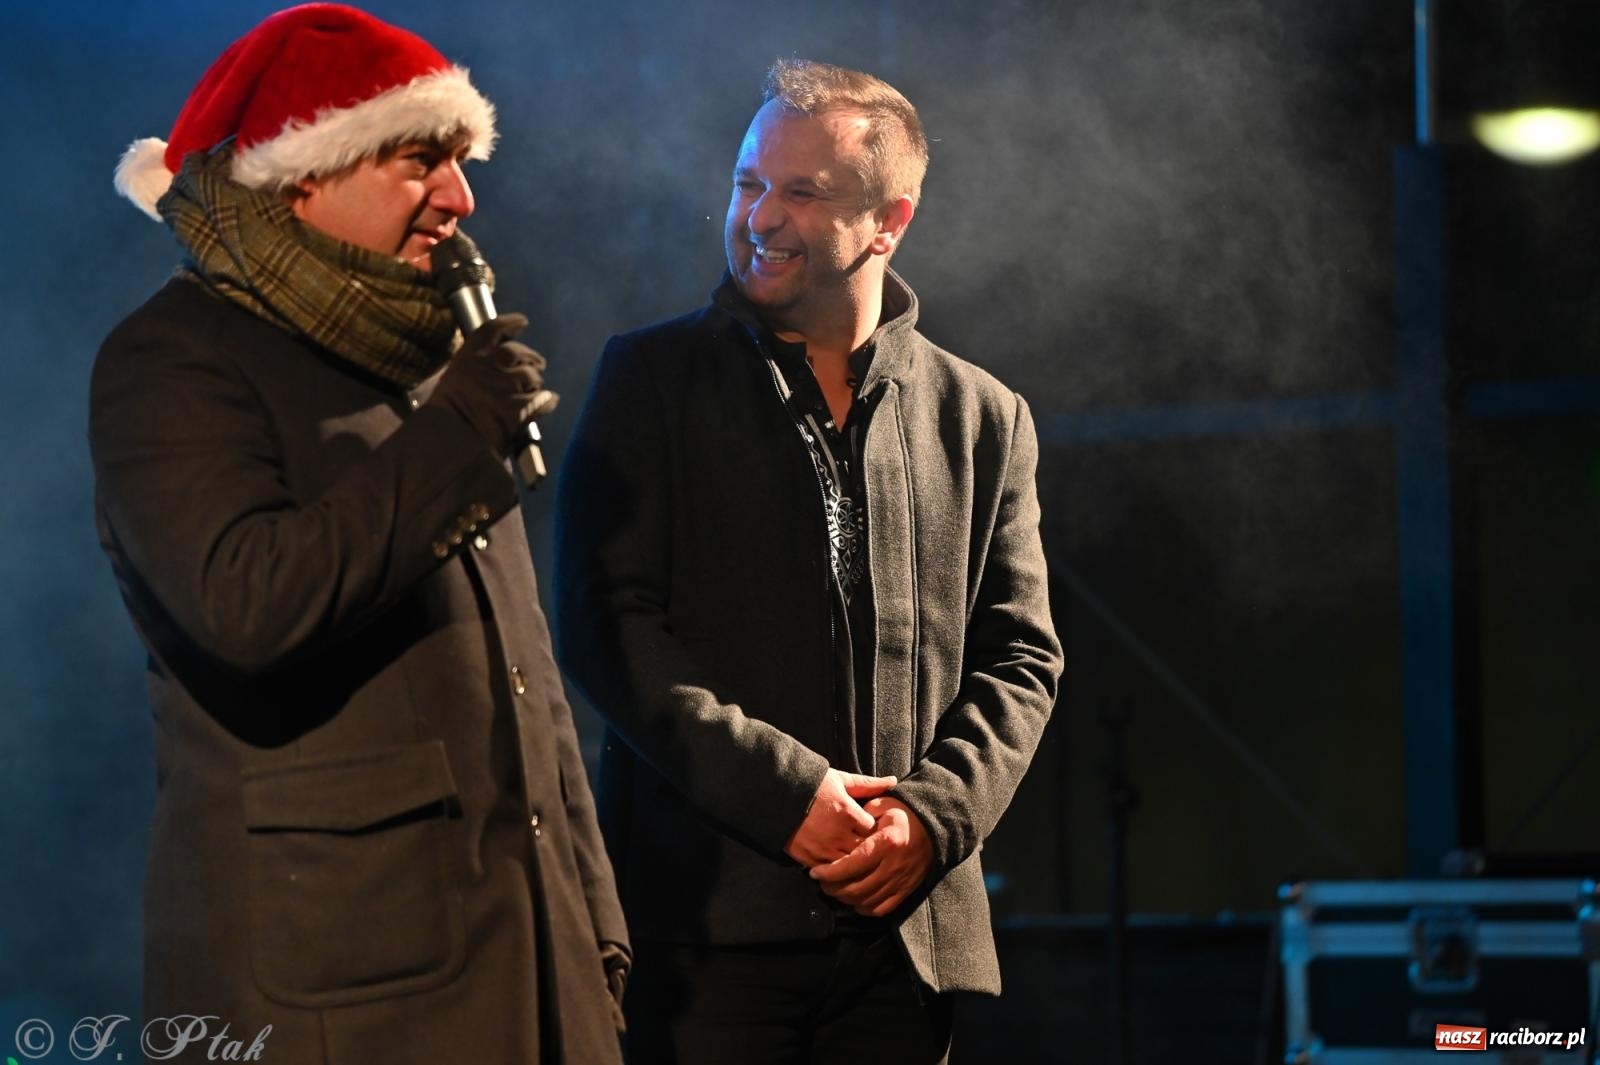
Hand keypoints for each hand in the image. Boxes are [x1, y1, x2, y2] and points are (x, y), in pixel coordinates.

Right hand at [430, 313, 558, 455]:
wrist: (447, 442)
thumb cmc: (442, 416)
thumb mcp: (448, 383)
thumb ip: (468, 372)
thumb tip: (479, 372)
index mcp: (468, 357)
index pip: (492, 329)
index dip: (510, 323)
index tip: (522, 322)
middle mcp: (489, 365)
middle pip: (518, 351)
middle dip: (530, 356)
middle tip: (537, 364)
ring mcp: (506, 386)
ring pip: (532, 377)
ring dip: (536, 383)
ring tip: (536, 389)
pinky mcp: (518, 408)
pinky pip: (541, 400)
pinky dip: (547, 402)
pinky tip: (549, 402)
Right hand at [783, 769, 896, 866]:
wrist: (777, 795)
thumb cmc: (812, 785)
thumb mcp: (841, 780)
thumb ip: (868, 784)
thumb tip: (893, 780)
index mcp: (849, 813)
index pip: (874, 830)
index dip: (875, 830)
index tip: (872, 828)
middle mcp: (839, 834)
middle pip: (865, 851)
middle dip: (868, 849)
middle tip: (868, 847)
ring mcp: (824, 849)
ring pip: (850, 866)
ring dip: (854, 864)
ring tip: (856, 859)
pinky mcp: (810, 859)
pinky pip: (831, 874)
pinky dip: (837, 872)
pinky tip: (840, 868)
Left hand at [809, 796, 932, 917]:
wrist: (934, 829)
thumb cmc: (905, 814)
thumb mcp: (884, 805)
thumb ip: (862, 814)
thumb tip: (843, 827)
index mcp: (887, 843)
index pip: (852, 865)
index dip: (829, 872)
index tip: (815, 872)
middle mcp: (894, 866)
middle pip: (856, 888)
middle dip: (833, 888)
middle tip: (822, 882)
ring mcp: (901, 881)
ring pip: (866, 901)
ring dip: (845, 899)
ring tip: (834, 890)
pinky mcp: (906, 890)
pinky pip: (881, 908)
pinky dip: (864, 908)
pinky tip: (854, 900)